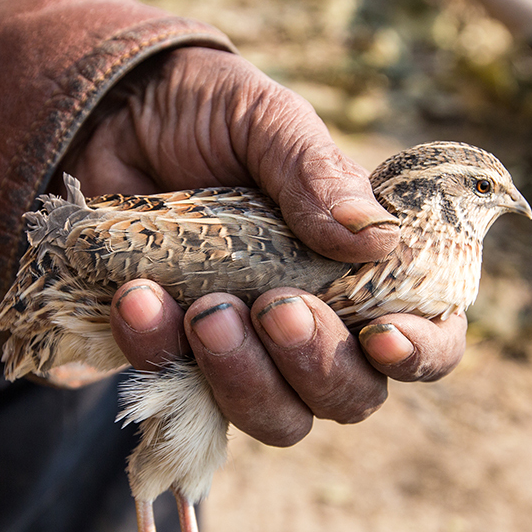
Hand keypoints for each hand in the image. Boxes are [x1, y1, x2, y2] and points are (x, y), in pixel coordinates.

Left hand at [62, 47, 465, 444]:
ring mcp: (245, 351)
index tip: (383, 338)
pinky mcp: (174, 359)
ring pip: (275, 418)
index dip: (420, 353)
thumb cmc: (205, 114)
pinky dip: (158, 352)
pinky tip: (136, 297)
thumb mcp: (265, 119)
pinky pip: (177, 390)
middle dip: (317, 365)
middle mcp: (314, 322)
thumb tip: (374, 238)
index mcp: (360, 266)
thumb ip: (316, 172)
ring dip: (242, 377)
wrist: (105, 116)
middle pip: (350, 396)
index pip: (426, 335)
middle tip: (273, 306)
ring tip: (203, 308)